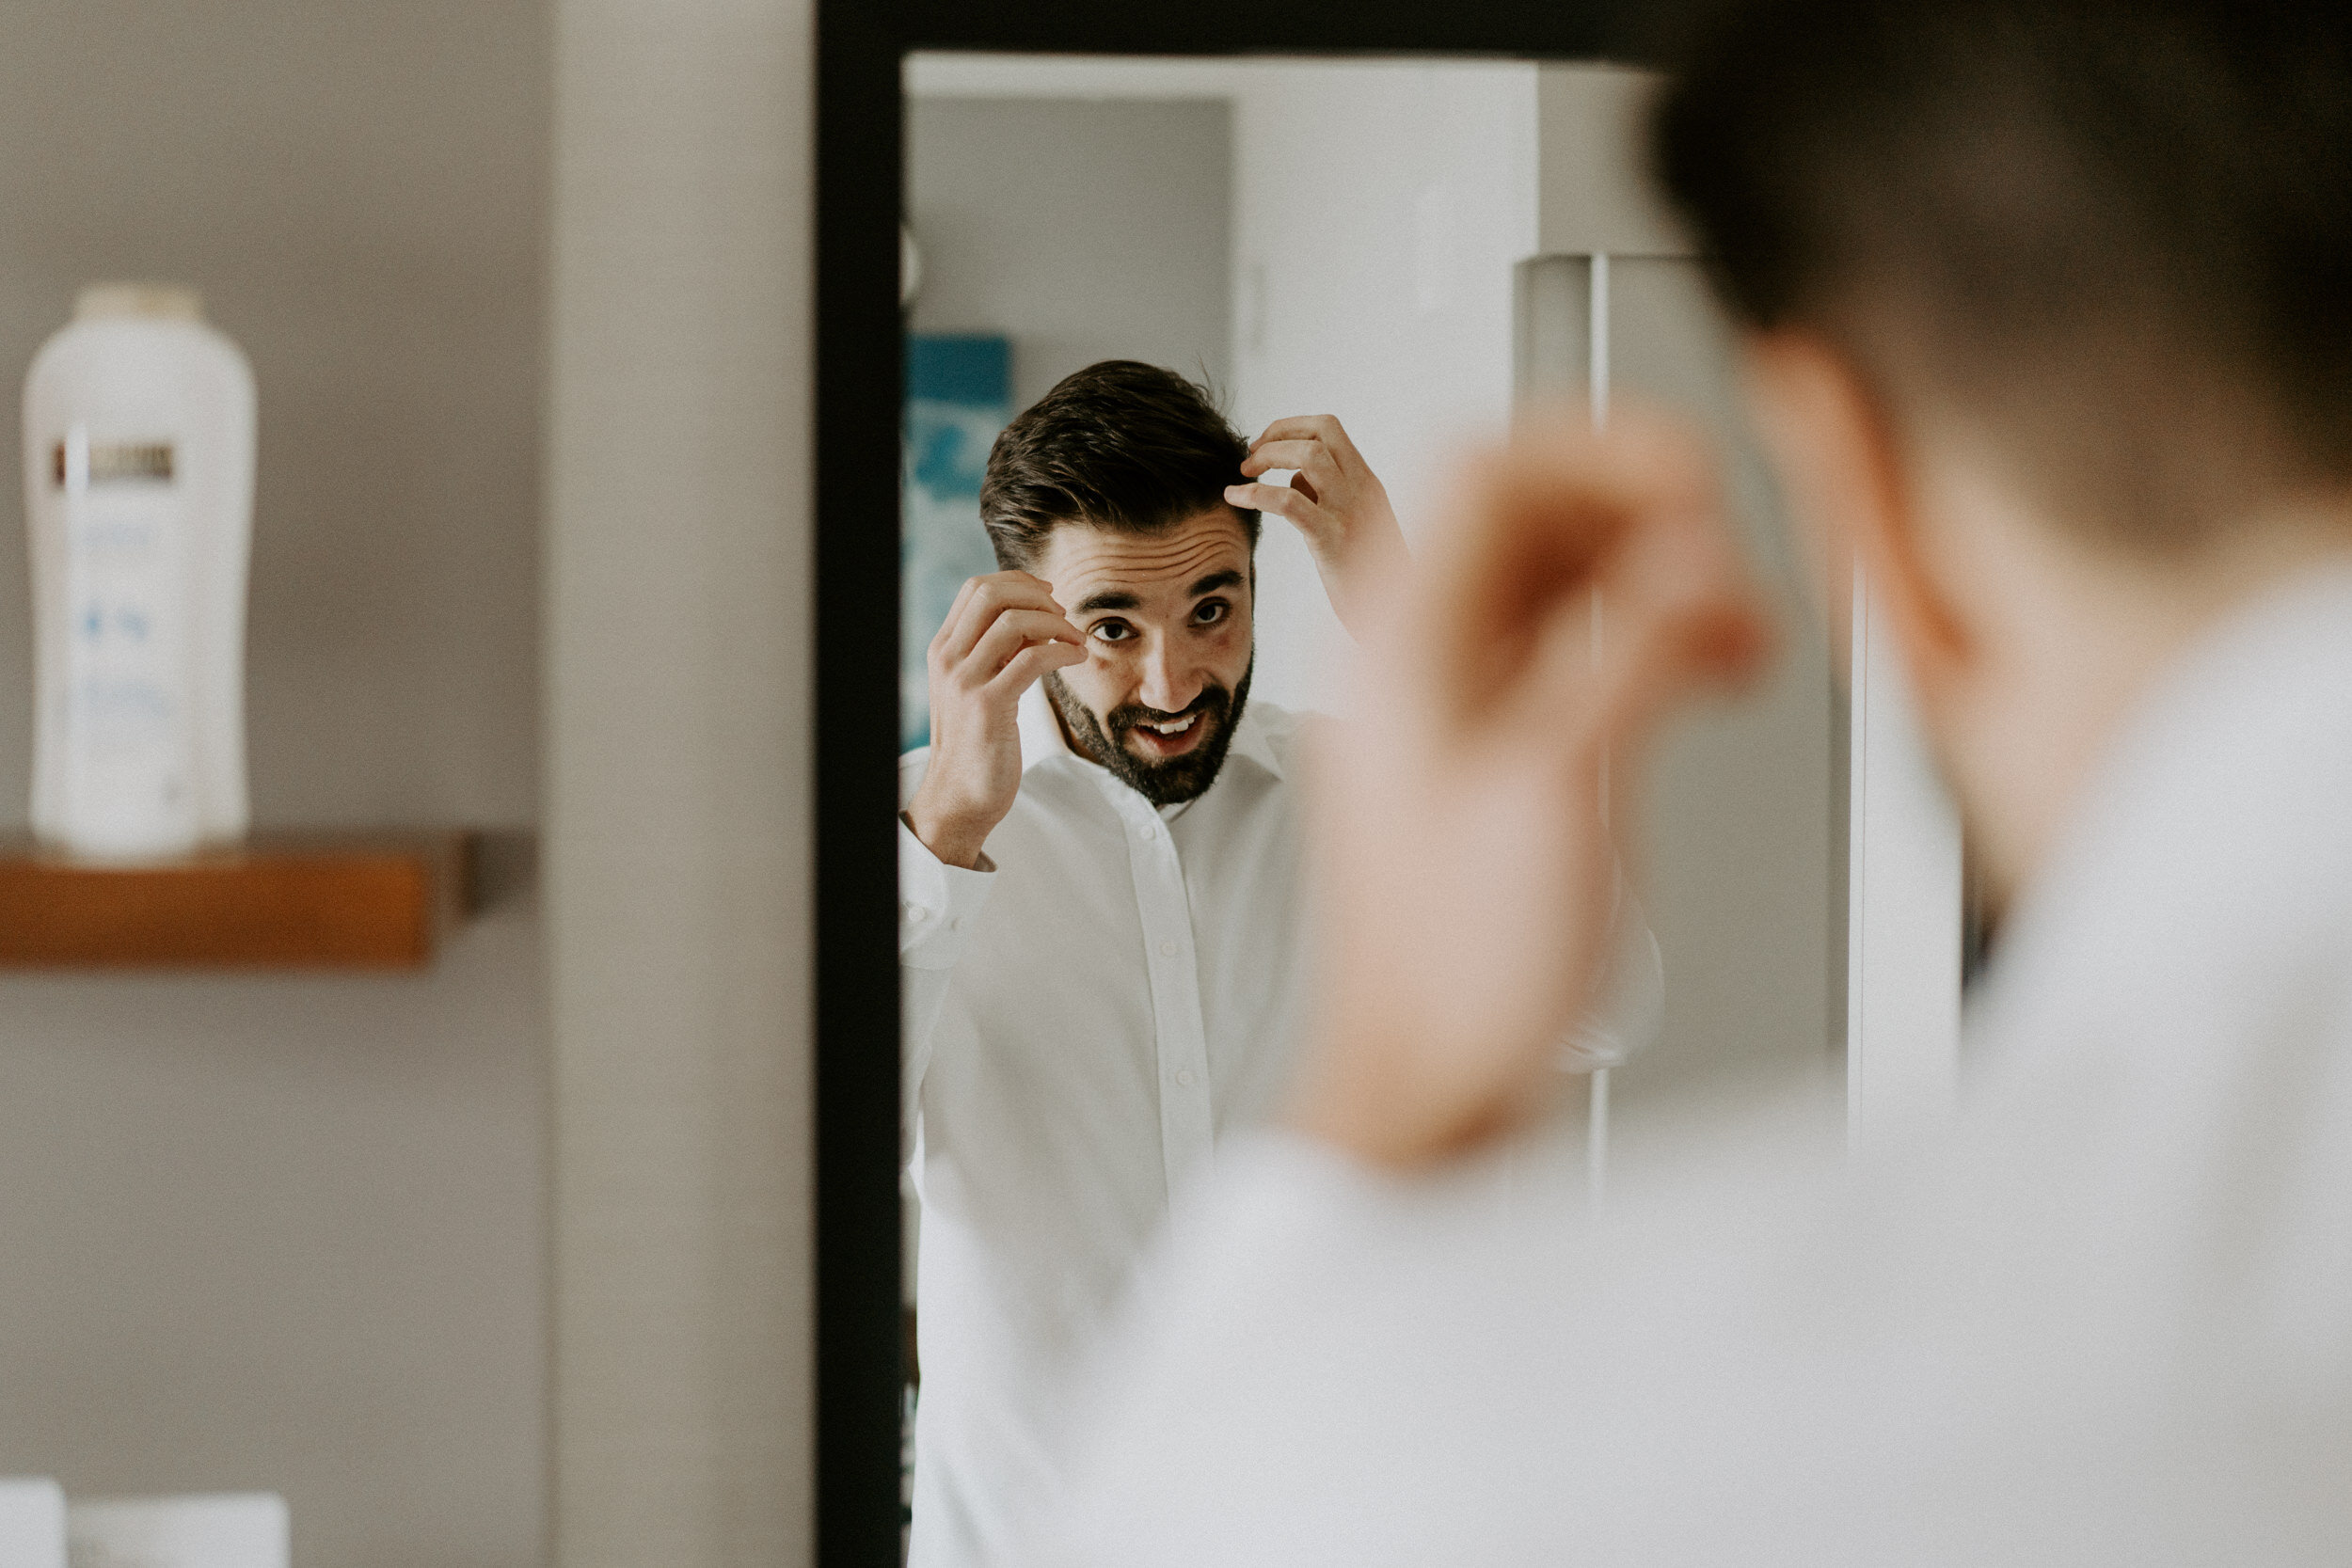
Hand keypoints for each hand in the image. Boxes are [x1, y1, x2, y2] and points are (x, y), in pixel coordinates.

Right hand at [906, 571, 1085, 868]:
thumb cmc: (976, 744)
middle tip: (1064, 616)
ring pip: (1013, 622)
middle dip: (1037, 596)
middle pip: (991, 593)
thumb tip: (1034, 620)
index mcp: (943, 650)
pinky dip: (1062, 651)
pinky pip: (1032, 659)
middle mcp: (948, 659)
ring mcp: (965, 682)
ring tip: (1076, 641)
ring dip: (1056, 624)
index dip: (1018, 583)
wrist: (960, 797)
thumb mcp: (977, 688)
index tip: (1049, 596)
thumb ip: (995, 654)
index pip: (976, 588)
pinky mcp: (988, 707)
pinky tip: (1077, 659)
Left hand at [1226, 415, 1407, 633]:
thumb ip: (1328, 496)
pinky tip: (1234, 497)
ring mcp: (1350, 513)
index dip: (1290, 426)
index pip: (1329, 428)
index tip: (1264, 443)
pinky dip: (1255, 493)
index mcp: (1367, 482)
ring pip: (1308, 457)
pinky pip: (1289, 503)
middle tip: (1249, 459)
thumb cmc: (1372, 576)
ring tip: (1244, 473)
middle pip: (1319, 432)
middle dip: (1276, 434)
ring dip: (1269, 456)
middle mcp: (1362, 489)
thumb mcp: (1354, 525)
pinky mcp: (1333, 541)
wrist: (1404, 616)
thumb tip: (1294, 478)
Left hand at [1289, 404, 1769, 1167]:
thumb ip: (1634, 658)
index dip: (1602, 452)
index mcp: (1408, 646)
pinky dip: (1647, 646)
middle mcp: (1421, 664)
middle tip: (1727, 556)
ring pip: (1563, 587)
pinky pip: (1573, 659)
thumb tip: (1698, 563)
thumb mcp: (1561, 791)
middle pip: (1533, 518)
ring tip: (1741, 627)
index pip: (1494, 471)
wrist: (1426, 1084)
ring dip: (1657, 584)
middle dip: (1644, 517)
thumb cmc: (1462, 970)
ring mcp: (1455, 711)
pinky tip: (1710, 677)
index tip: (1695, 482)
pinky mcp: (1494, 761)